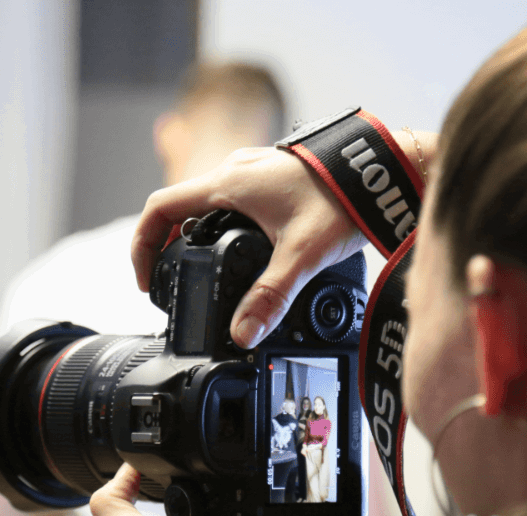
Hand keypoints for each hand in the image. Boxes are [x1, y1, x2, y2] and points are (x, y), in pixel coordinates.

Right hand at [130, 146, 365, 348]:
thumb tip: (243, 333)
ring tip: (207, 272)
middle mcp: (236, 170)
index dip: (142, 245)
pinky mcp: (276, 177)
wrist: (384, 170)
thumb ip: (270, 297)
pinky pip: (235, 201)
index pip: (159, 208)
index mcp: (228, 183)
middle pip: (181, 208)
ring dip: (199, 235)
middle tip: (174, 281)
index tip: (146, 278)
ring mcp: (256, 170)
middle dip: (170, 245)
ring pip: (209, 203)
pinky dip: (227, 226)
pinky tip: (249, 251)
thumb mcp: (302, 255)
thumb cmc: (345, 198)